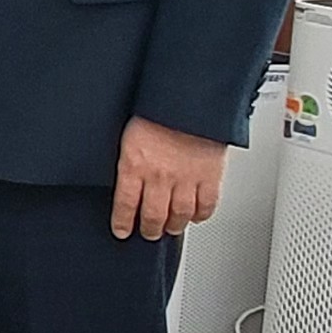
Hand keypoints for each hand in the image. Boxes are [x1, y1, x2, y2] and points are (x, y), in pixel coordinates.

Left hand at [112, 118, 227, 241]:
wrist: (190, 99)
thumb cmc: (156, 111)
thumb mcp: (129, 136)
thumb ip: (129, 161)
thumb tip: (124, 177)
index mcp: (134, 165)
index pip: (125, 205)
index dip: (122, 223)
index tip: (121, 231)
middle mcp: (159, 176)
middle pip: (153, 216)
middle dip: (150, 230)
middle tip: (148, 233)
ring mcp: (186, 179)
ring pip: (180, 215)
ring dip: (174, 225)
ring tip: (170, 227)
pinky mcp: (210, 176)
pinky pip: (207, 205)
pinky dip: (201, 214)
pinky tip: (196, 216)